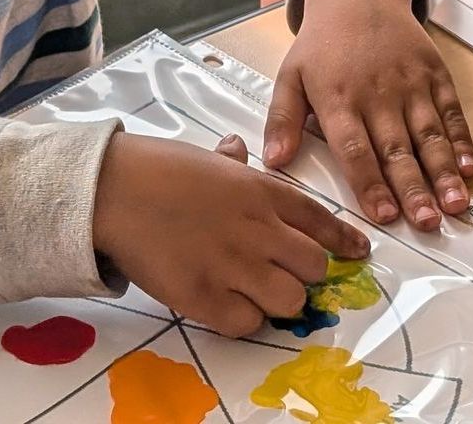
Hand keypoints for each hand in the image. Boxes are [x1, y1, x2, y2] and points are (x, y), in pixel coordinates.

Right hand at [92, 131, 367, 337]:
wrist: (114, 190)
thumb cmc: (157, 168)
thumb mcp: (205, 157)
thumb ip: (231, 161)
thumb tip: (236, 148)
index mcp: (262, 191)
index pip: (321, 220)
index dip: (344, 240)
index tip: (358, 251)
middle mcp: (258, 229)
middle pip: (314, 267)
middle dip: (307, 273)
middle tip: (286, 272)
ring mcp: (234, 265)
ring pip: (290, 301)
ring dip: (280, 300)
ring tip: (258, 292)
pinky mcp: (205, 298)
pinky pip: (247, 324)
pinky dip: (244, 319)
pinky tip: (228, 305)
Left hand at [263, 0, 472, 231]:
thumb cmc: (323, 44)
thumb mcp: (291, 75)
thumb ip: (282, 119)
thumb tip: (274, 161)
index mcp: (338, 99)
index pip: (355, 148)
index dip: (370, 183)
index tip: (382, 216)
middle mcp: (377, 94)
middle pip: (396, 148)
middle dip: (412, 189)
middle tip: (425, 223)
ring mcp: (410, 84)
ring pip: (428, 135)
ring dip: (442, 173)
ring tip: (453, 206)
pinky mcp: (434, 74)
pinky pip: (450, 112)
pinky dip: (461, 141)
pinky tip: (468, 169)